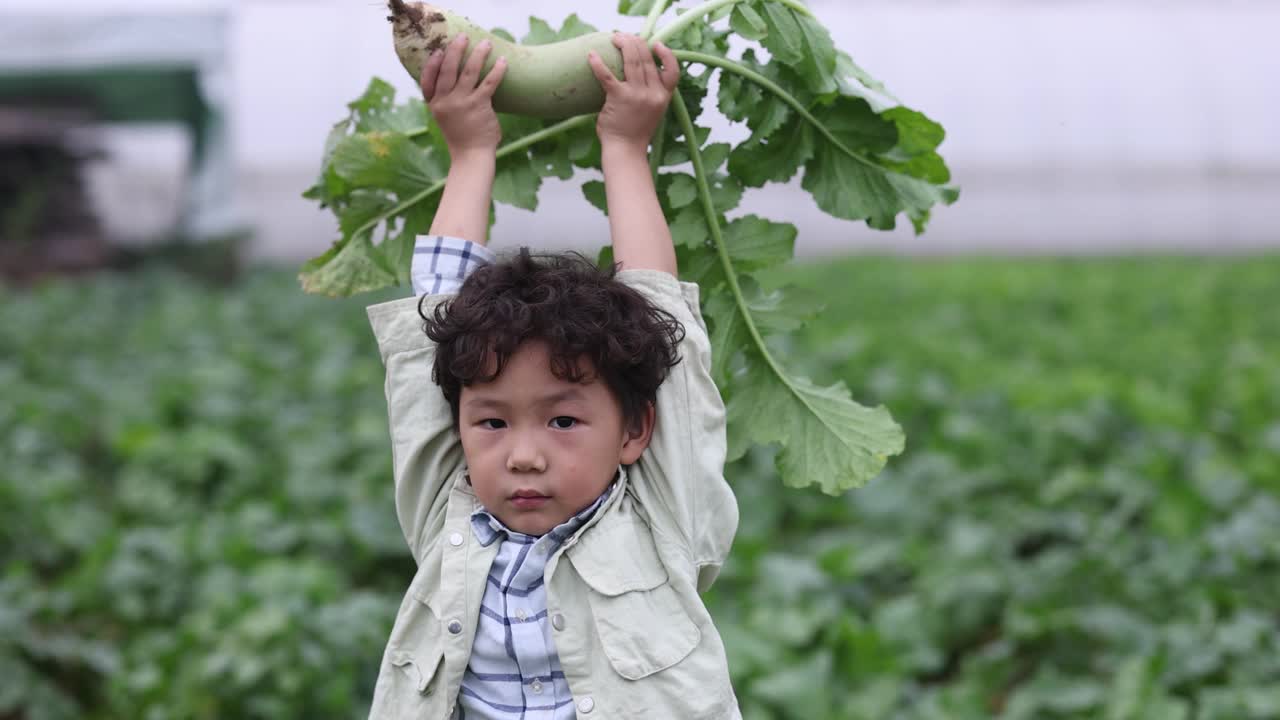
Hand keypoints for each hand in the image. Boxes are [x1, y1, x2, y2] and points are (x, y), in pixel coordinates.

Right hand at [420, 34, 507, 154]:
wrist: (472, 156)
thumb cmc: (461, 136)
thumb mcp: (445, 118)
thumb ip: (446, 101)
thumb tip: (457, 80)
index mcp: (435, 105)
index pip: (427, 80)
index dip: (432, 64)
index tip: (438, 51)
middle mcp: (446, 101)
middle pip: (448, 69)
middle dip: (455, 50)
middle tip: (463, 37)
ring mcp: (462, 103)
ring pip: (469, 71)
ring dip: (478, 54)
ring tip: (486, 43)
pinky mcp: (479, 105)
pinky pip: (489, 82)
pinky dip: (497, 70)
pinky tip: (502, 62)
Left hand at [588, 33, 679, 151]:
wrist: (626, 151)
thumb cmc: (635, 132)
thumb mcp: (652, 111)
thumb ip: (650, 93)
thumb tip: (638, 74)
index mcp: (664, 97)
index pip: (673, 71)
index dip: (666, 54)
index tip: (656, 44)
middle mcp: (653, 94)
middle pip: (647, 59)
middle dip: (635, 42)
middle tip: (624, 37)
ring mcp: (637, 95)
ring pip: (632, 61)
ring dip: (622, 44)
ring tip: (614, 38)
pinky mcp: (619, 98)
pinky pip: (607, 75)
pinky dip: (598, 63)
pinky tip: (591, 55)